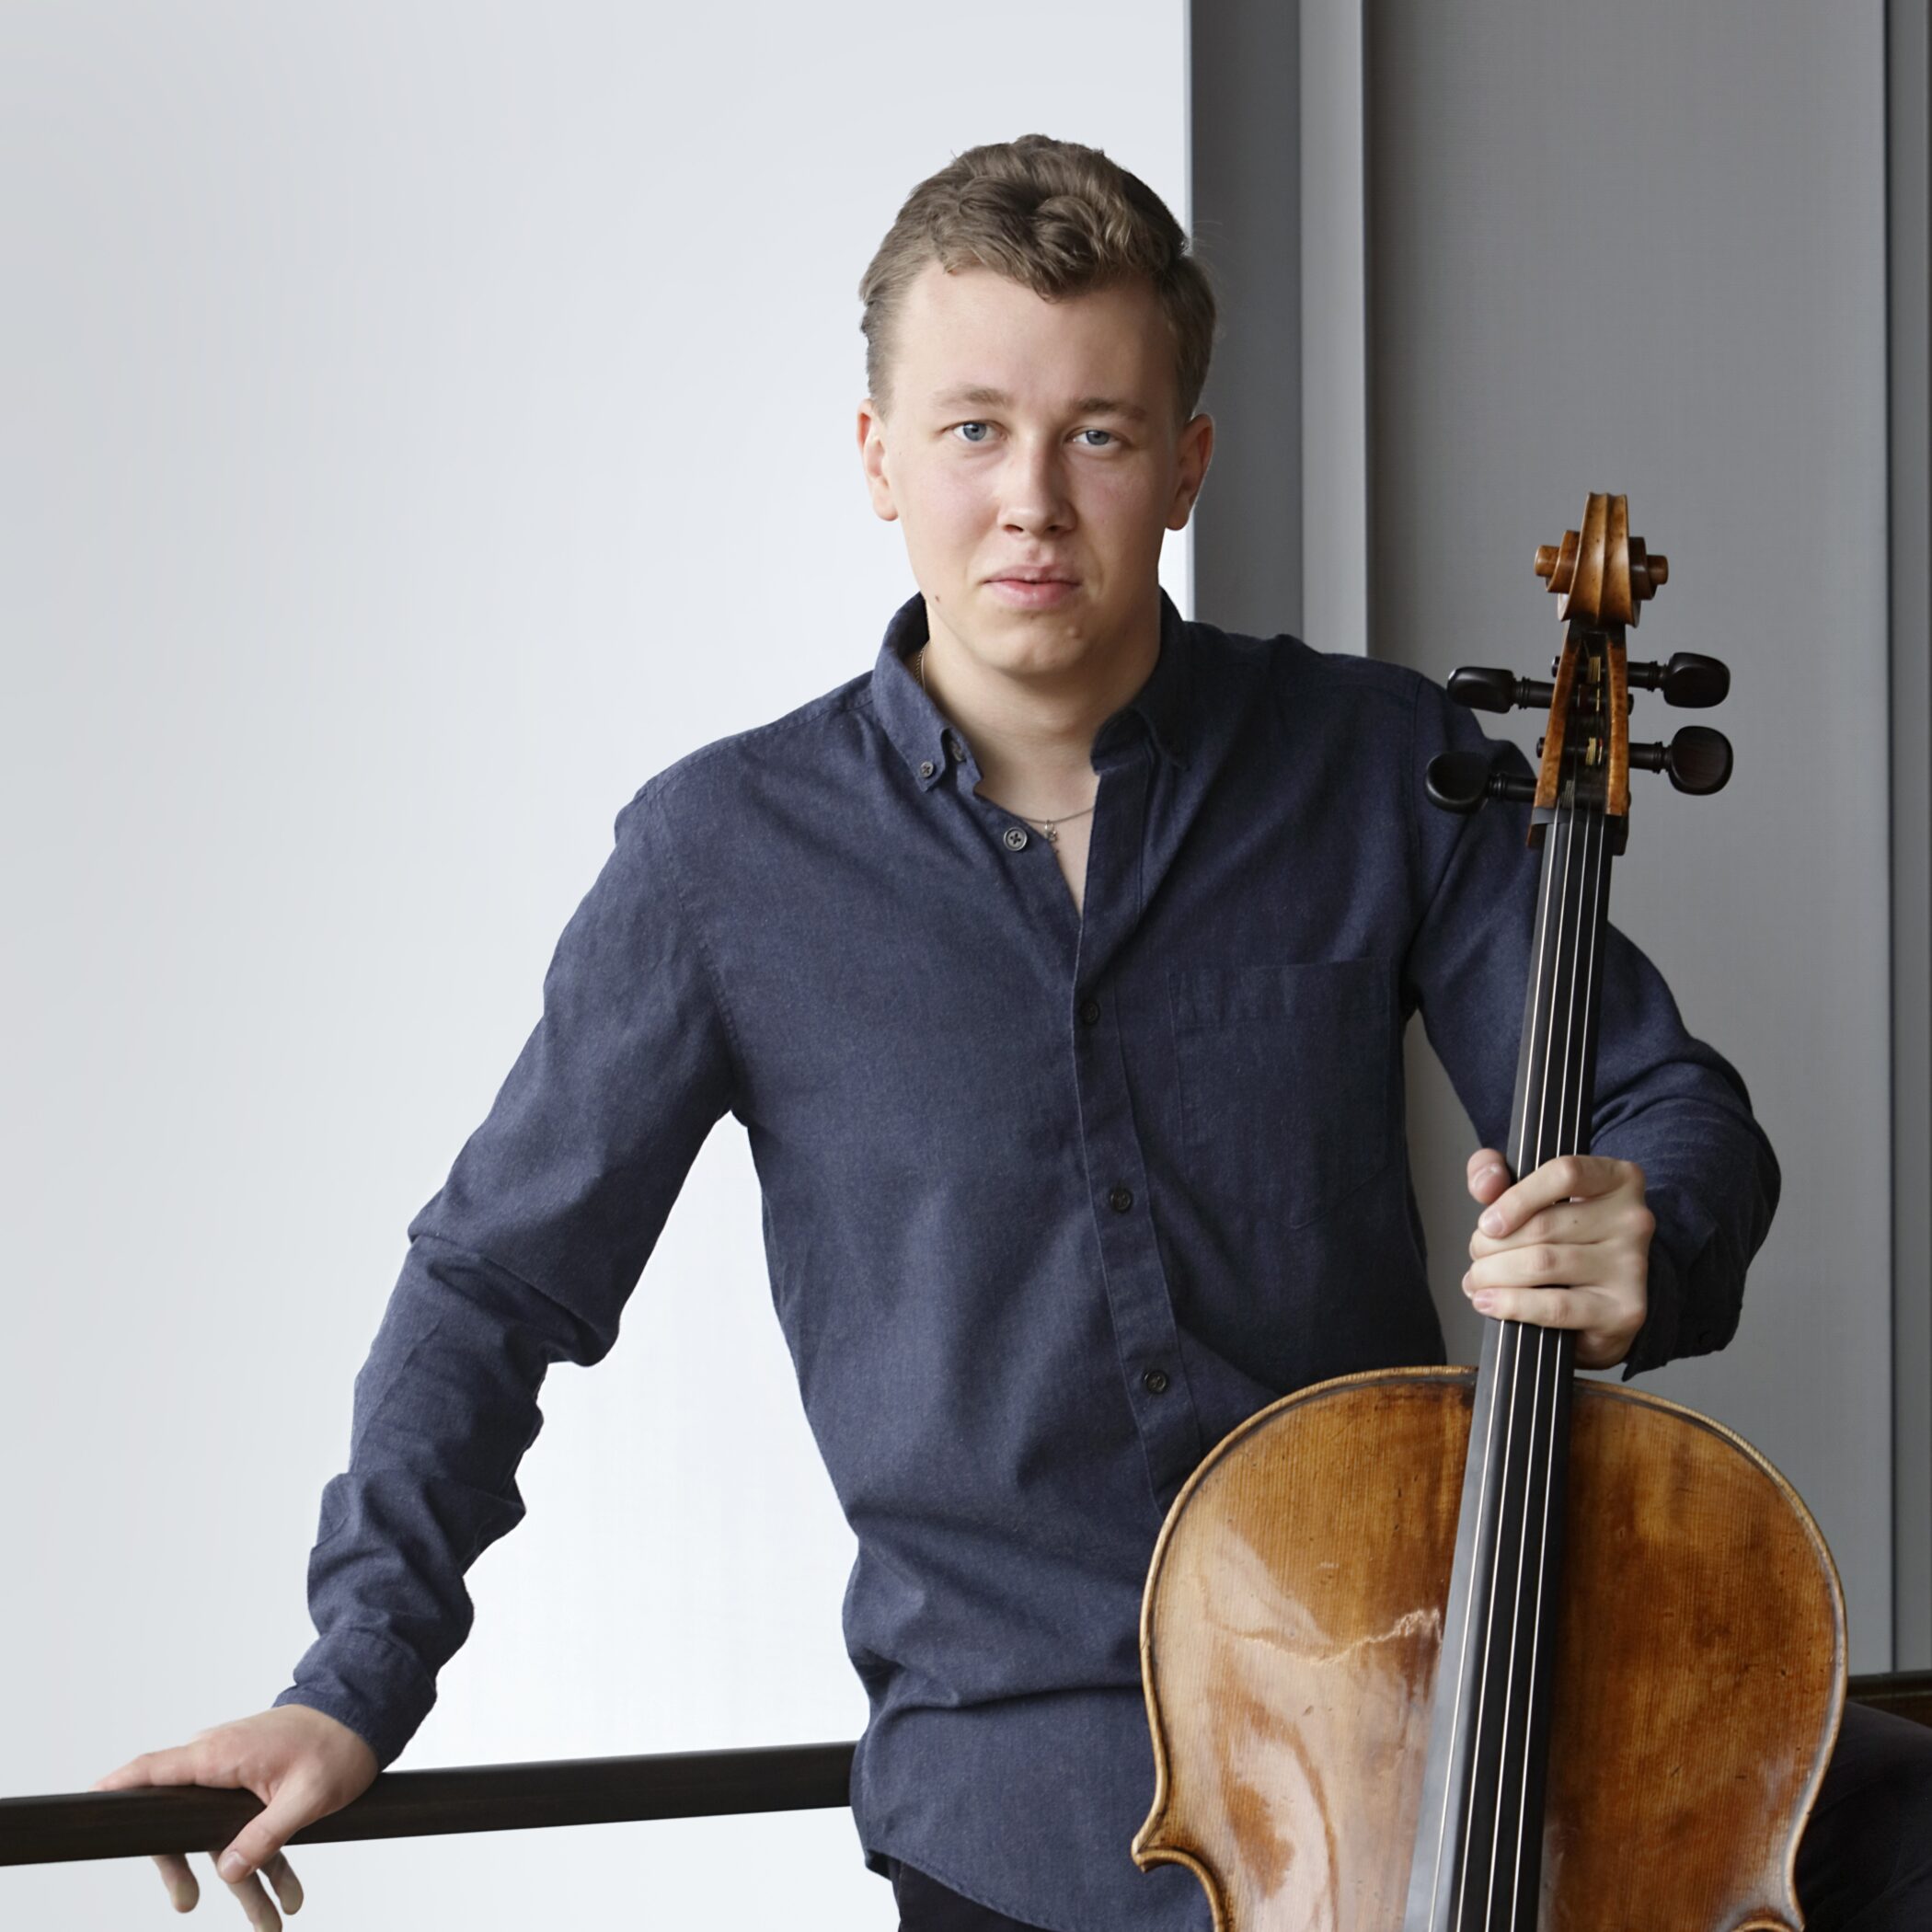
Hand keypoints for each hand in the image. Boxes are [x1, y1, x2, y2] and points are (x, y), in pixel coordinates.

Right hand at [90, 1704, 378, 1926]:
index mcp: (220, 1755)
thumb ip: (265, 1835)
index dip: (118, 1788)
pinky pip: (247, 1829)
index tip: (89, 1803)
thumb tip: (227, 1871)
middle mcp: (219, 1762)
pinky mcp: (254, 1784)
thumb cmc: (336, 1744)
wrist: (365, 1714)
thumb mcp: (306, 1796)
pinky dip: (266, 1862)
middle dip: (186, 1870)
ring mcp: (235, 1774)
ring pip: (220, 1836)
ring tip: (271, 1923)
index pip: (152, 1771)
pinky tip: (289, 1897)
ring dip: (245, 1882)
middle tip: (187, 1904)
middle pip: (181, 1823)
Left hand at [1462, 1149, 1653, 1369]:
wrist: (1599, 1301)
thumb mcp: (1528, 1194)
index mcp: (1618, 1179)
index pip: (1565, 1174)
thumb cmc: (1562, 1239)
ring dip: (1494, 1274)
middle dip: (1491, 1244)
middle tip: (1477, 1255)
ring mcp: (1633, 1266)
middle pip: (1543, 1226)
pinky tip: (1489, 1302)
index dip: (1516, 1198)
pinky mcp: (1625, 1310)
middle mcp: (1633, 1220)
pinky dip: (1511, 1304)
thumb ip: (1496, 1174)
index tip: (1487, 1223)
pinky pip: (1555, 1306)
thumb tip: (1486, 1183)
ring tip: (1477, 1279)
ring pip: (1543, 1264)